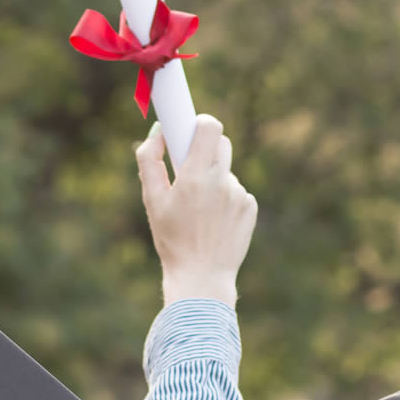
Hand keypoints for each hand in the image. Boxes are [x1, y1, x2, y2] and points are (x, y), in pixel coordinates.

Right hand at [139, 115, 256, 304]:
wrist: (201, 277)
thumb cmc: (172, 239)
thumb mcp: (152, 201)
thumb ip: (149, 161)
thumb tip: (158, 132)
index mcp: (194, 177)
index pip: (209, 127)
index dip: (200, 122)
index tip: (191, 126)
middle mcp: (221, 182)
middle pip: (221, 142)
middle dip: (206, 148)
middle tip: (190, 166)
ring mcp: (239, 194)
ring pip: (226, 170)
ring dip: (213, 179)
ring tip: (200, 209)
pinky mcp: (250, 207)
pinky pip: (237, 190)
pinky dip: (225, 198)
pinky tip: (214, 220)